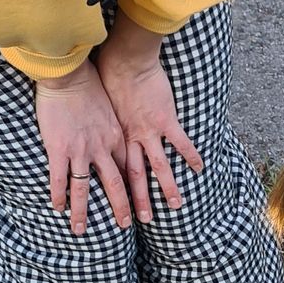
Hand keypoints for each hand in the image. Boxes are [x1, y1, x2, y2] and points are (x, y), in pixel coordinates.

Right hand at [34, 60, 132, 236]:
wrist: (70, 74)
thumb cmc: (90, 84)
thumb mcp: (110, 108)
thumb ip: (112, 125)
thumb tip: (112, 134)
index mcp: (117, 137)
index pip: (129, 169)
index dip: (135, 188)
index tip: (139, 201)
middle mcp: (102, 148)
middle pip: (115, 184)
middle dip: (121, 207)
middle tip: (125, 225)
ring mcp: (81, 150)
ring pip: (83, 189)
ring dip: (83, 212)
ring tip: (80, 231)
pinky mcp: (59, 148)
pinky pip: (59, 179)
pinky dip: (58, 196)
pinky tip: (56, 209)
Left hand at [96, 20, 203, 222]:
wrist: (122, 60)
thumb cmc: (103, 75)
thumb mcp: (92, 102)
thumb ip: (94, 117)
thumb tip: (84, 122)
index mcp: (110, 137)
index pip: (111, 170)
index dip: (111, 190)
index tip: (113, 205)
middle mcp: (129, 140)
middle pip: (132, 177)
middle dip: (136, 201)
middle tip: (140, 222)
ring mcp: (148, 132)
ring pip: (157, 167)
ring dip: (165, 188)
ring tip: (175, 206)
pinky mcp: (165, 120)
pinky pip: (180, 143)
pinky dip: (190, 156)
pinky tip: (199, 169)